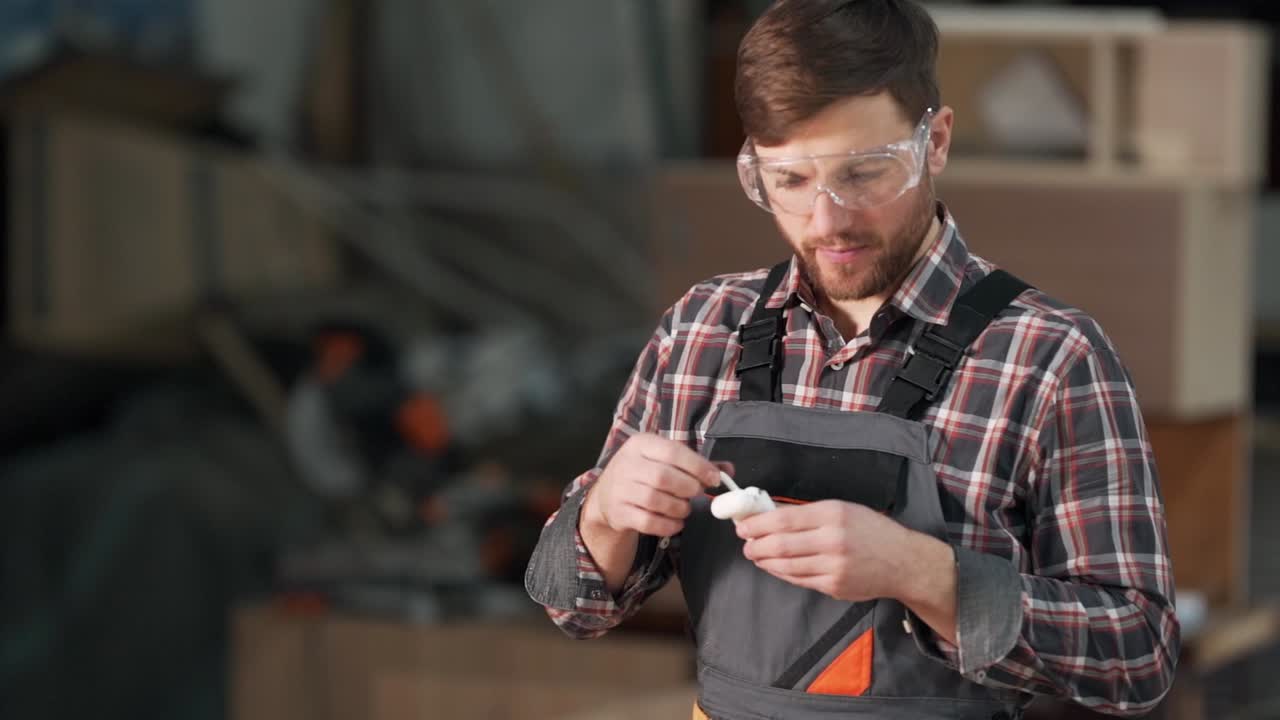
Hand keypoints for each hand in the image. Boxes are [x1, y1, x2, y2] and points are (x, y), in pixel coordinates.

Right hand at [582, 433, 722, 537]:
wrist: (607, 496)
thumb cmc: (643, 474)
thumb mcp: (664, 460)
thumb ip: (696, 464)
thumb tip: (728, 470)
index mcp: (641, 444)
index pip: (673, 451)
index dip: (698, 466)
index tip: (714, 478)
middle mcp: (627, 463)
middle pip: (664, 477)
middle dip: (688, 488)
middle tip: (696, 493)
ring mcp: (620, 489)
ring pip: (656, 500)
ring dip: (679, 508)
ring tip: (684, 508)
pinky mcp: (619, 513)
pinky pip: (648, 522)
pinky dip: (668, 525)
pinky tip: (676, 523)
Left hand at [736, 500, 926, 602]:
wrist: (903, 562)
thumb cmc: (871, 531)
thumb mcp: (842, 509)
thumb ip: (806, 512)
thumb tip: (770, 512)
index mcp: (833, 514)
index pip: (783, 519)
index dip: (757, 523)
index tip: (743, 525)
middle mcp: (832, 540)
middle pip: (780, 544)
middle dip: (755, 545)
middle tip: (746, 543)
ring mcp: (833, 566)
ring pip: (786, 565)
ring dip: (765, 560)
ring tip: (756, 554)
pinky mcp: (834, 586)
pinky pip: (798, 579)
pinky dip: (781, 573)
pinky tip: (774, 566)